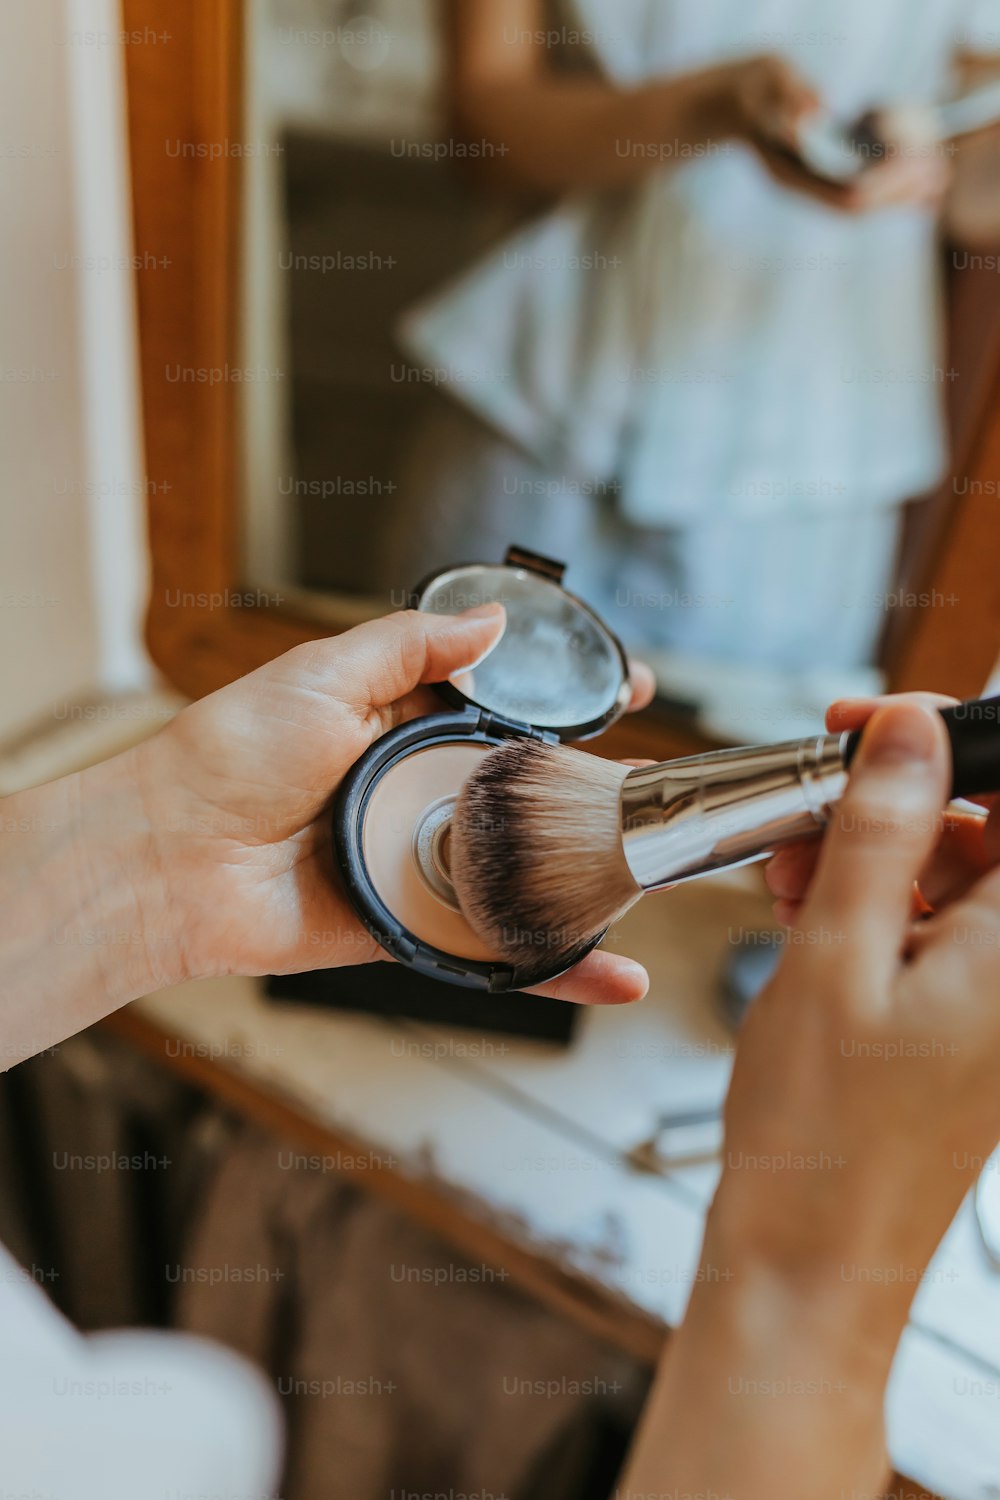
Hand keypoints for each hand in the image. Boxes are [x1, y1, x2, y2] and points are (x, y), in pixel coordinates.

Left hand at [131, 607, 652, 1004]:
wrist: (173, 857)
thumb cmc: (230, 757)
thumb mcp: (322, 674)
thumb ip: (411, 648)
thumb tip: (494, 621)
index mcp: (406, 724)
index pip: (508, 707)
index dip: (567, 700)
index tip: (624, 688)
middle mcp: (422, 792)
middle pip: (531, 790)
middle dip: (601, 787)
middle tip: (662, 788)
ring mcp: (423, 862)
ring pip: (525, 871)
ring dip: (596, 876)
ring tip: (661, 865)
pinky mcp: (416, 928)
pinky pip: (494, 948)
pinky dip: (556, 968)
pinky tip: (619, 974)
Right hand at [710, 697, 999, 1336]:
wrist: (810, 1260)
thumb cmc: (823, 1130)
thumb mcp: (837, 954)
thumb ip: (883, 831)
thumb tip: (912, 729)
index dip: (952, 747)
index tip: (873, 727)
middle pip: (981, 837)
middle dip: (892, 803)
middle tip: (806, 806)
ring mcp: (992, 1007)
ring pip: (947, 883)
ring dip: (868, 857)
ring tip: (786, 873)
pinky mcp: (958, 1030)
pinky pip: (926, 936)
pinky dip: (868, 911)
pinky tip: (803, 913)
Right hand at [727, 56, 949, 211]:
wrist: (734, 100)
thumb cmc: (754, 84)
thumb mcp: (769, 80)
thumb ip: (790, 97)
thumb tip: (812, 117)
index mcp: (790, 174)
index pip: (844, 194)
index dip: (883, 184)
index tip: (916, 164)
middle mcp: (803, 186)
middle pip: (858, 205)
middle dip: (899, 194)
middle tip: (939, 178)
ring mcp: (812, 183)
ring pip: (861, 201)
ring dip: (899, 194)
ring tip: (937, 180)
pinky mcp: (822, 174)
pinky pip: (860, 185)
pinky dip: (888, 182)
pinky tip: (915, 170)